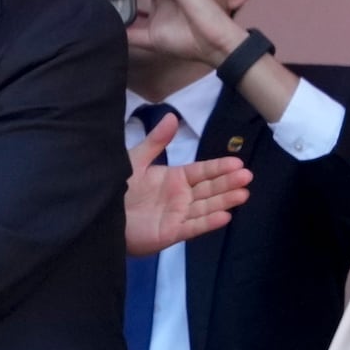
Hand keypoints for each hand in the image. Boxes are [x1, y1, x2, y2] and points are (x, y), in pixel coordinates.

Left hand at [124, 113, 251, 254]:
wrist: (101, 214)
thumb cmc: (118, 188)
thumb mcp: (137, 160)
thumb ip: (156, 141)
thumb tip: (172, 116)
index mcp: (174, 178)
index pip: (202, 172)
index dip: (219, 167)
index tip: (238, 162)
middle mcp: (180, 197)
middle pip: (209, 188)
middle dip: (228, 182)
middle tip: (248, 176)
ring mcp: (178, 215)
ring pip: (206, 206)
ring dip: (225, 200)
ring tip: (244, 193)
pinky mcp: (171, 232)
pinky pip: (193, 226)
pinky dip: (208, 221)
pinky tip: (225, 215)